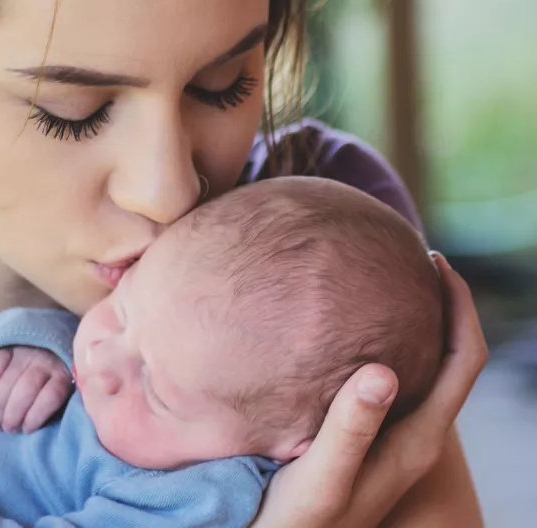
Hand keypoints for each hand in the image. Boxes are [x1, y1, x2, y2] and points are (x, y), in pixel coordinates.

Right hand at [0, 346, 72, 432]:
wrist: (47, 343)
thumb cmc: (53, 379)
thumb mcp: (63, 389)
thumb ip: (53, 404)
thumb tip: (36, 428)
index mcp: (63, 374)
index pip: (52, 394)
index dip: (37, 414)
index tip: (26, 429)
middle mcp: (45, 360)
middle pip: (27, 388)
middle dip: (14, 413)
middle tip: (7, 429)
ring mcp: (26, 351)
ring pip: (9, 379)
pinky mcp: (8, 346)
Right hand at [253, 254, 486, 527]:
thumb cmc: (295, 522)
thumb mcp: (322, 480)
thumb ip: (352, 430)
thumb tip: (385, 369)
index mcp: (416, 439)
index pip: (464, 361)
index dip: (460, 307)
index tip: (436, 260)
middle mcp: (413, 433)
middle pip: (451, 357)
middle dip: (443, 304)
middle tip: (411, 258)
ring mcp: (392, 433)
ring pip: (424, 364)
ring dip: (417, 320)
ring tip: (385, 280)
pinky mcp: (368, 432)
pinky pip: (392, 374)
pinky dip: (387, 339)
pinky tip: (349, 326)